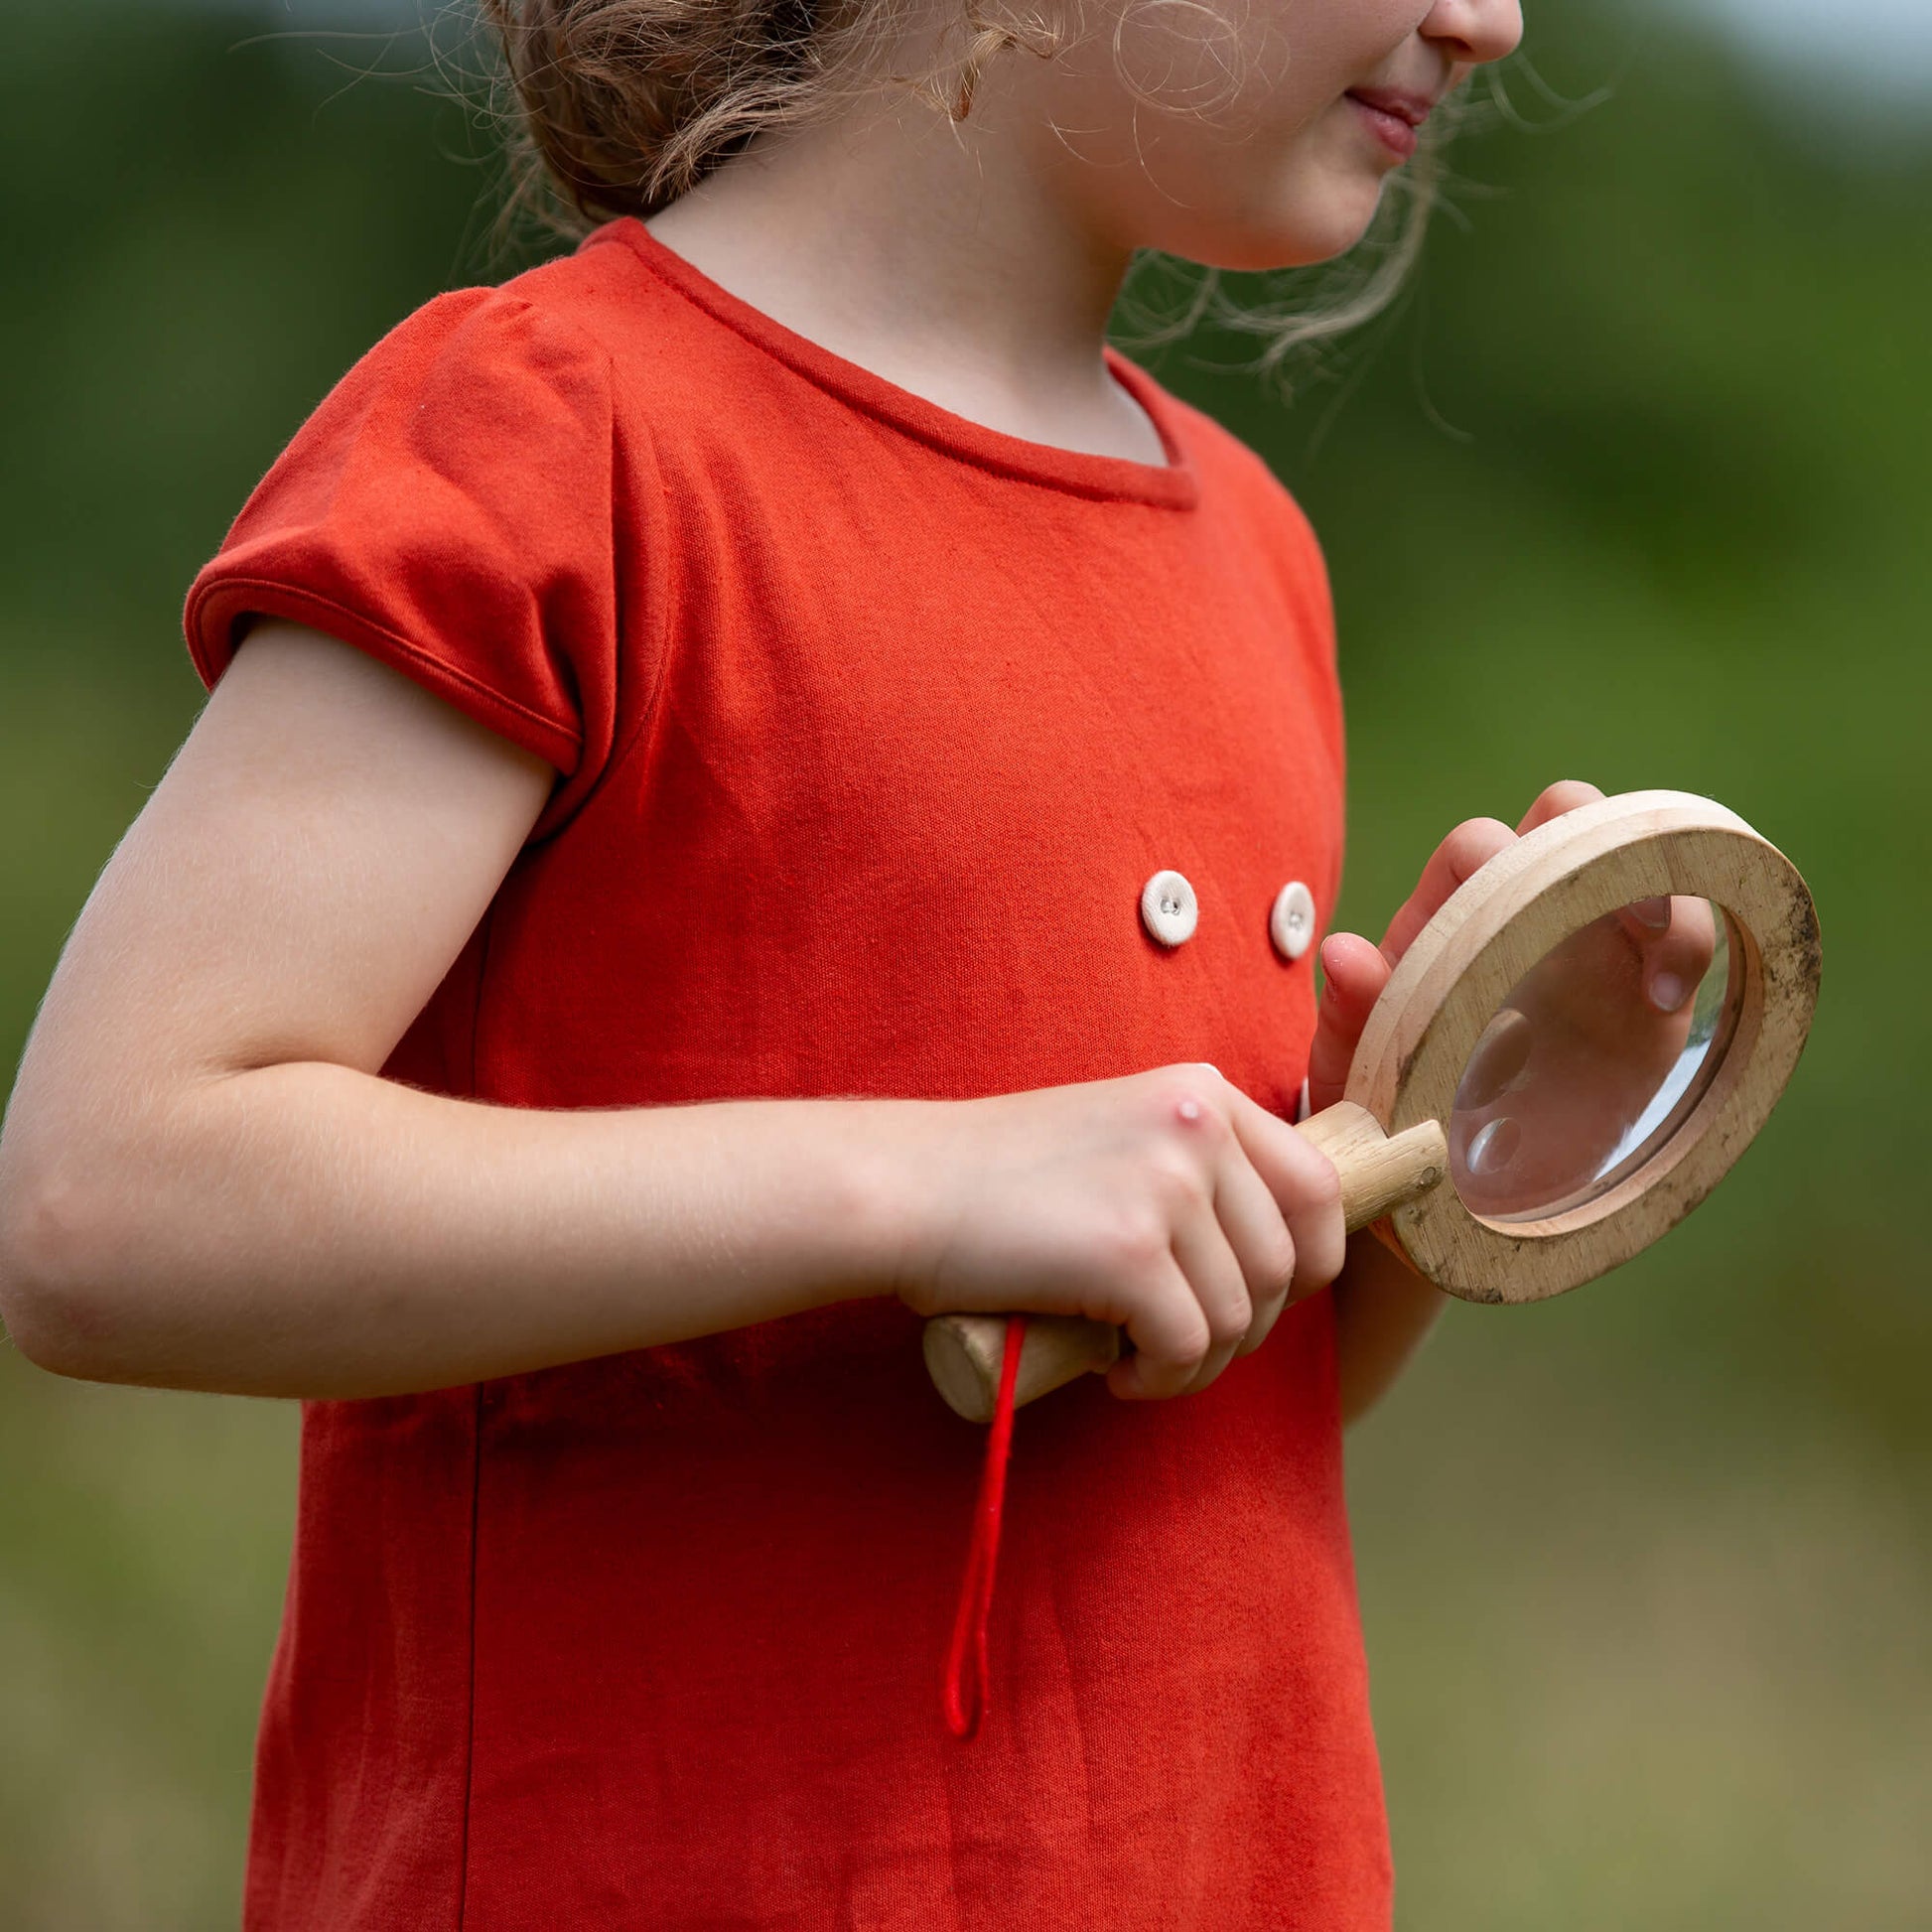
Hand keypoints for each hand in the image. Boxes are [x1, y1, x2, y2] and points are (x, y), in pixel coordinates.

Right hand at [889, 1065, 1346, 1400]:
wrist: (903, 1188)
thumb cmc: (998, 1181)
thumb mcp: (1119, 1138)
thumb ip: (1192, 1168)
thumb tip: (1279, 1259)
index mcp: (1202, 1092)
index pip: (1317, 1186)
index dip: (1306, 1263)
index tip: (1253, 1299)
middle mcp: (1198, 1124)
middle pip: (1286, 1264)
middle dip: (1246, 1328)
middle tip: (1176, 1346)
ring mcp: (1167, 1183)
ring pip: (1240, 1316)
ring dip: (1197, 1363)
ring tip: (1136, 1361)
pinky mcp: (1130, 1249)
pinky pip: (1187, 1347)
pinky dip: (1159, 1379)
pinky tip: (1115, 1373)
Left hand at [1304, 779, 1716, 1217]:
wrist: (1455, 1190)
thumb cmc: (1391, 1113)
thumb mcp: (1360, 1075)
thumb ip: (1351, 1015)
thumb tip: (1344, 950)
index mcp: (1444, 921)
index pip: (1474, 849)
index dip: (1492, 853)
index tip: (1503, 909)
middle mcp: (1521, 910)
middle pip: (1563, 817)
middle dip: (1582, 830)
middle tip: (1588, 890)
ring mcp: (1591, 942)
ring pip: (1633, 859)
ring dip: (1654, 881)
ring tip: (1657, 965)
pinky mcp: (1646, 992)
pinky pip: (1683, 931)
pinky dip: (1688, 942)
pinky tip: (1665, 1001)